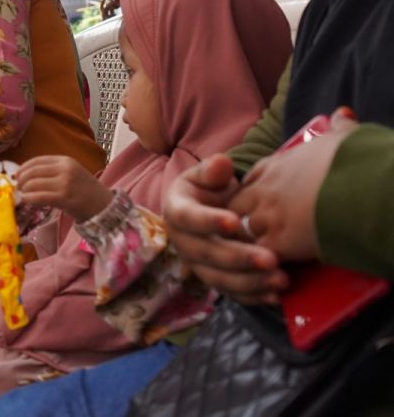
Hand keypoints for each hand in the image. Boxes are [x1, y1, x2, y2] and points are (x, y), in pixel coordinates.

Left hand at [17, 155, 112, 221]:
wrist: (104, 205)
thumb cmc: (85, 190)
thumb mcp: (70, 173)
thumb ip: (51, 171)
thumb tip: (25, 174)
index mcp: (65, 160)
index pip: (36, 160)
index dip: (23, 168)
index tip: (17, 175)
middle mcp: (65, 169)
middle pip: (32, 171)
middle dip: (21, 180)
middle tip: (18, 187)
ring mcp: (64, 183)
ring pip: (33, 184)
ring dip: (24, 190)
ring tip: (23, 194)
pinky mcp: (63, 197)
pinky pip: (39, 196)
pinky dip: (29, 198)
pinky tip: (26, 200)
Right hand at [163, 154, 283, 303]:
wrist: (211, 209)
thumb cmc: (211, 189)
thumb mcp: (209, 175)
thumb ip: (213, 170)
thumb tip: (220, 163)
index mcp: (177, 212)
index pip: (189, 218)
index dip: (209, 221)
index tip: (236, 221)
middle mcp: (183, 243)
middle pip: (207, 254)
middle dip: (239, 258)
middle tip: (271, 258)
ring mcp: (198, 265)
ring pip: (220, 279)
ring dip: (250, 282)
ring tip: (281, 279)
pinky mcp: (216, 280)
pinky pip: (232, 293)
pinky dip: (254, 296)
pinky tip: (277, 295)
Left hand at [228, 109, 356, 263]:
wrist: (362, 188)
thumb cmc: (353, 161)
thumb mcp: (343, 138)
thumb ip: (338, 128)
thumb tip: (342, 113)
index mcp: (277, 167)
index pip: (253, 178)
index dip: (255, 188)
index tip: (260, 197)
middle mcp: (266, 191)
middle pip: (239, 205)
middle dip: (242, 217)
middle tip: (253, 231)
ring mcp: (269, 217)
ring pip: (244, 232)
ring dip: (249, 243)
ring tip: (257, 254)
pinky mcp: (280, 243)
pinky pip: (260, 257)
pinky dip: (263, 264)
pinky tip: (270, 269)